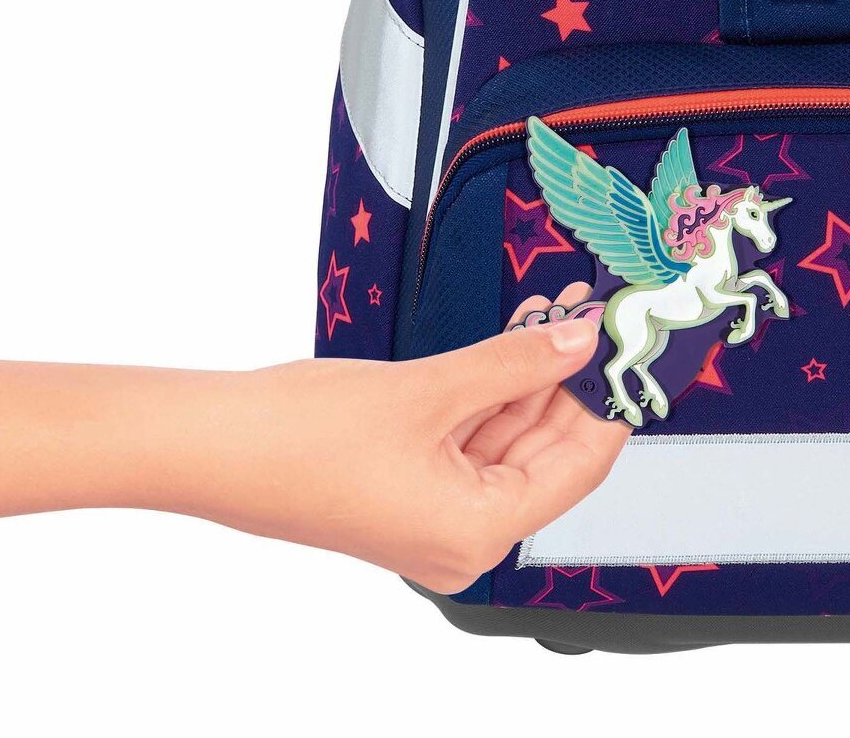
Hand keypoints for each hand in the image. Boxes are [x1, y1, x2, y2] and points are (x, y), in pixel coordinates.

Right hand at [223, 283, 625, 591]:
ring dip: (530, 375)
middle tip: (592, 310)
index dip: (609, 401)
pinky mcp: (410, 491)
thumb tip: (582, 339)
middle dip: (567, 378)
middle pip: (546, 451)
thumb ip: (517, 362)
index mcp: (478, 533)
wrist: (214, 444)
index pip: (580, 466)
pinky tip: (514, 337)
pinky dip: (492, 389)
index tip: (635, 348)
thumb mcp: (432, 389)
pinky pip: (472, 439)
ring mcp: (435, 518)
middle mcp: (463, 539)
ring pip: (509, 439)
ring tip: (557, 309)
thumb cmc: (305, 436)